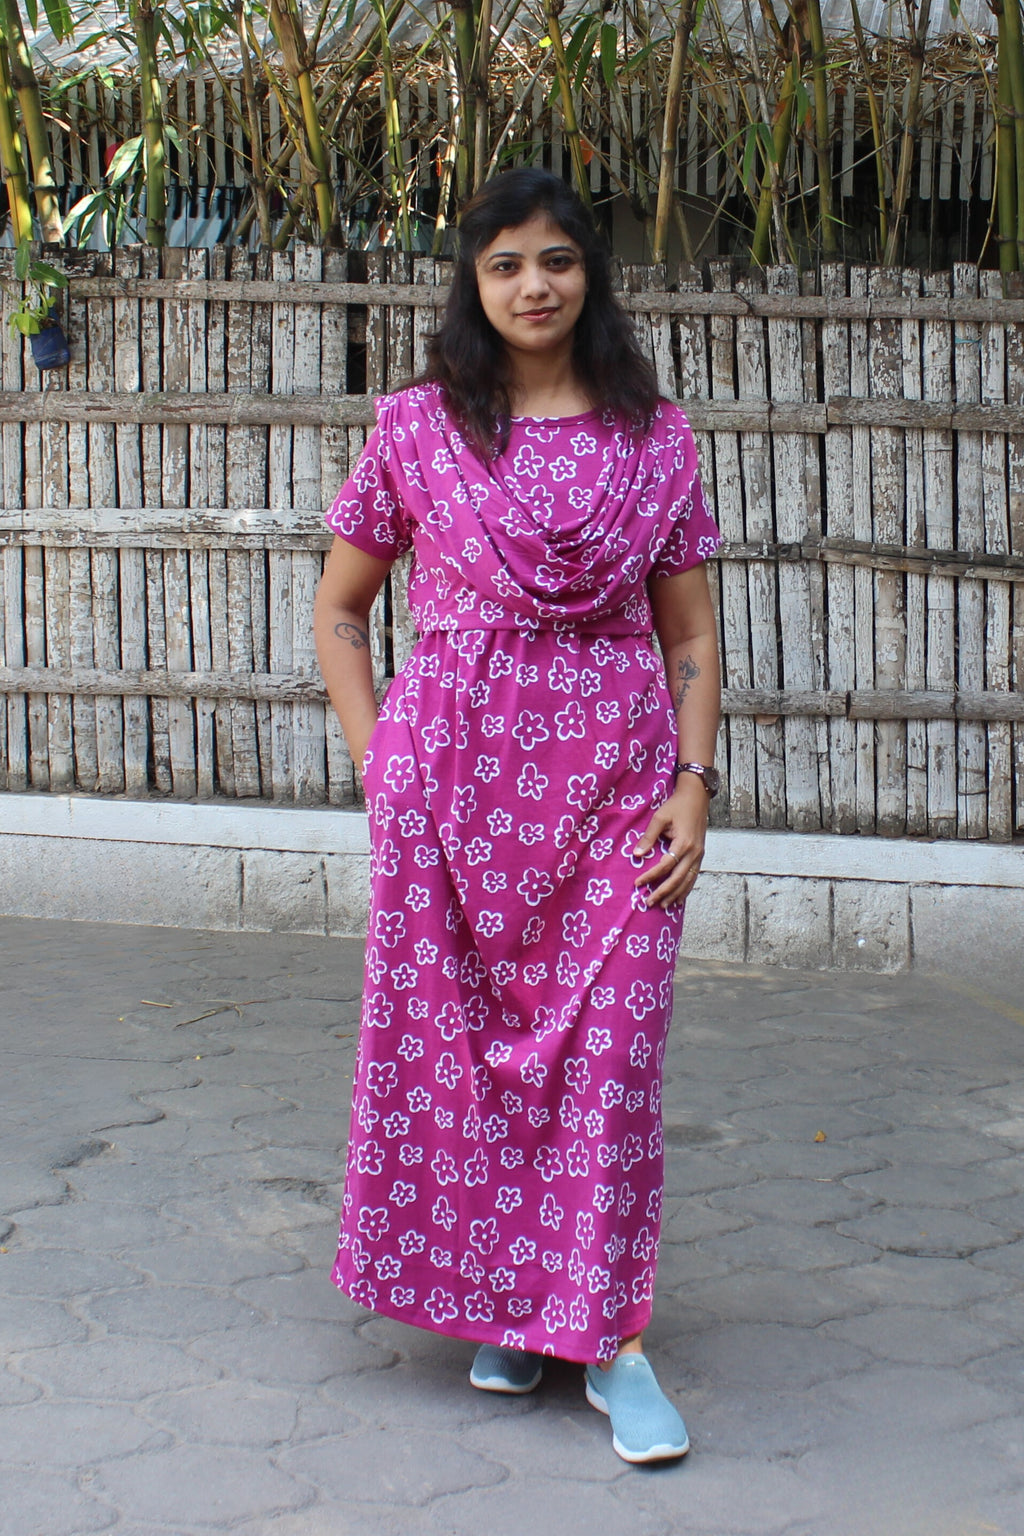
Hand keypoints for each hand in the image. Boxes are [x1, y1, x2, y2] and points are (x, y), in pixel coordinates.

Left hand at [632, 777, 709, 907]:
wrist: (697, 798)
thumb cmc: (676, 806)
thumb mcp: (660, 817)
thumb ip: (649, 836)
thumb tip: (637, 854)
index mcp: (683, 843)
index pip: (665, 865)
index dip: (650, 876)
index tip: (637, 883)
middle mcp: (694, 852)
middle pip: (678, 878)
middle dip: (663, 892)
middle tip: (648, 902)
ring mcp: (699, 855)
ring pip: (688, 881)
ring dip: (675, 894)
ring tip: (663, 905)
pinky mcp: (700, 855)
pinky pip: (693, 876)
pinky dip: (686, 889)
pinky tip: (679, 898)